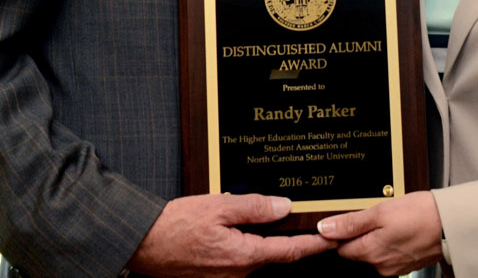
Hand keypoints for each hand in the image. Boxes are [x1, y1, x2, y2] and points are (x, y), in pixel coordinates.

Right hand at [126, 193, 334, 277]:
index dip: (316, 244)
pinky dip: (254, 236)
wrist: (142, 244)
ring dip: (273, 234)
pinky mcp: (218, 267)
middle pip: (279, 251)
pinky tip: (251, 219)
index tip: (335, 237)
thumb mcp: (218, 207)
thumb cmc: (174, 226)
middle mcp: (241, 269)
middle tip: (314, 217)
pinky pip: (245, 250)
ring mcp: (229, 271)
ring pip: (261, 250)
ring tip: (283, 213)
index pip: (292, 251)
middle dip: (297, 236)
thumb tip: (283, 207)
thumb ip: (254, 207)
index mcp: (246, 255)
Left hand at [316, 191, 443, 275]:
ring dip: (377, 236)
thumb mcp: (380, 211)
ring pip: (374, 251)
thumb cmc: (421, 214)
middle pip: (357, 250)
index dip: (340, 232)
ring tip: (392, 219)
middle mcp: (381, 266)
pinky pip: (390, 252)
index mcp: (371, 253)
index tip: (346, 219)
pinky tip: (401, 227)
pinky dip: (391, 240)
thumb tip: (325, 229)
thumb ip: (350, 222)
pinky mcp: (407, 265)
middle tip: (376, 214)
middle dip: (361, 233)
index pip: (341, 248)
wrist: (452, 223)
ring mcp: (395, 268)